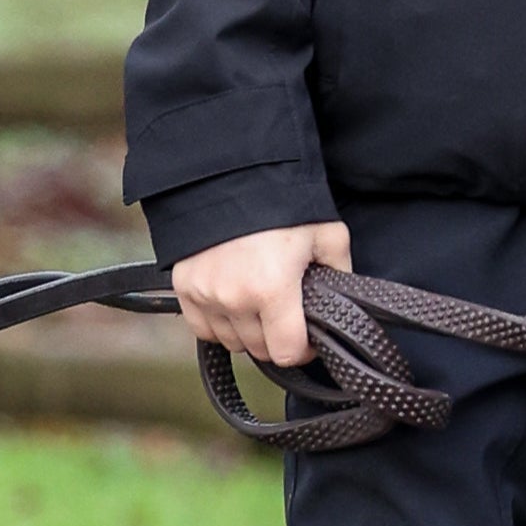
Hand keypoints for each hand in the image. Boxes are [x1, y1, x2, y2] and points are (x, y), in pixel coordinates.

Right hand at [171, 219, 350, 371]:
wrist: (232, 172)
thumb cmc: (283, 201)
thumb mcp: (328, 234)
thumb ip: (339, 274)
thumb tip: (341, 302)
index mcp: (273, 290)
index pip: (288, 353)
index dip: (304, 349)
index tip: (308, 337)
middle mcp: (234, 298)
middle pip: (259, 350)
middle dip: (277, 338)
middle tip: (287, 313)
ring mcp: (205, 294)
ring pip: (230, 341)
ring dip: (248, 332)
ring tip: (260, 303)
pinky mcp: (184, 286)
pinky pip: (202, 328)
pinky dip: (218, 323)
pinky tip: (233, 303)